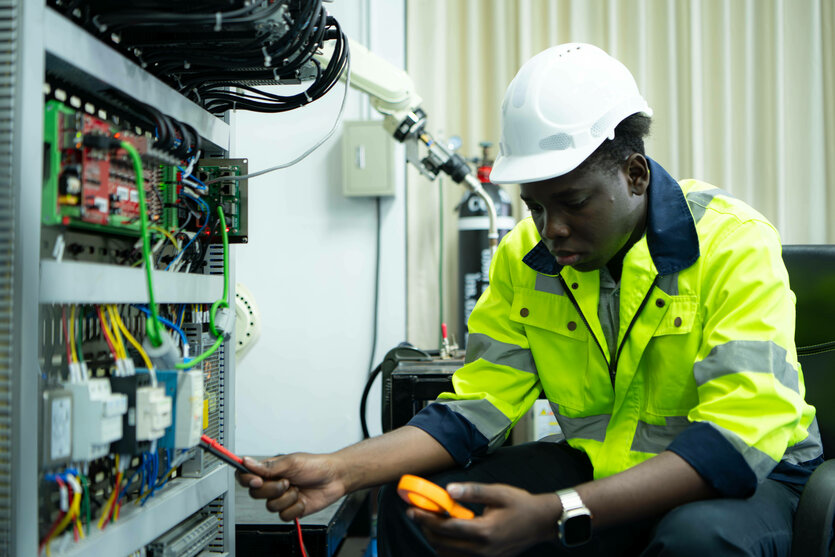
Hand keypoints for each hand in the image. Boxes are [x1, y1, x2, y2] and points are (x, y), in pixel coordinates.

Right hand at [236, 453, 346, 520]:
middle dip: (273, 489)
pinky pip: (283, 515)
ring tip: (298, 489)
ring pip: (270, 506)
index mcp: (270, 470)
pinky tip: (303, 499)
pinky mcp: (291, 509)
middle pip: (256, 494)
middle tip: (287, 482)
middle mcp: (273, 484)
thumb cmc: (316, 466)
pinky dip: (295, 508)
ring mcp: (281, 498)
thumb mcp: (291, 462)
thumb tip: (247, 462)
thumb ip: (268, 466)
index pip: (246, 476)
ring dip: (287, 498)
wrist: (335, 479)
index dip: (247, 480)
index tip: (257, 480)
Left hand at [408, 482, 560, 556]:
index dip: (426, 519)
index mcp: (484, 531)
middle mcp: (482, 549)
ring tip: (432, 522)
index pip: (447, 528)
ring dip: (436, 539)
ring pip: (448, 555)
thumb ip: (472, 492)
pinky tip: (447, 534)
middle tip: (418, 513)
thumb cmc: (521, 504)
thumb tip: (448, 490)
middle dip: (427, 528)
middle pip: (443, 544)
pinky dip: (448, 548)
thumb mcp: (498, 492)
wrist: (542, 523)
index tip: (412, 510)